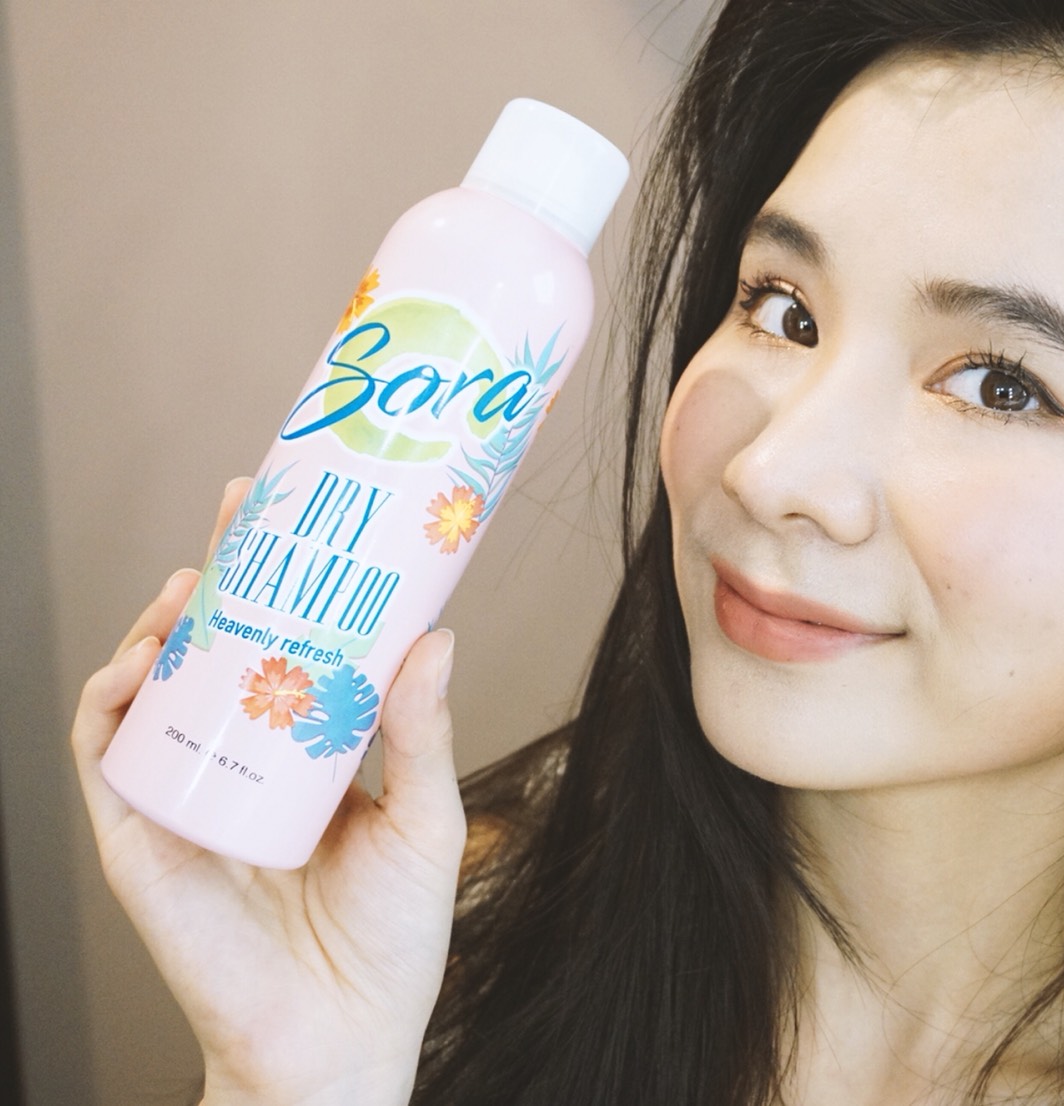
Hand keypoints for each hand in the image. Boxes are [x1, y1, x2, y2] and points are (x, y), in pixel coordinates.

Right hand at [72, 479, 466, 1105]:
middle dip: (219, 574)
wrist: (340, 1039)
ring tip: (190, 580)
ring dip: (160, 623)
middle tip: (241, 509)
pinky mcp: (142, 837)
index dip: (286, 581)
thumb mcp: (423, 820)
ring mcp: (188, 795)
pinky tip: (143, 658)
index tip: (301, 512)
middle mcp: (242, 763)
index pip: (287, 647)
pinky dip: (113, 699)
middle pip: (216, 649)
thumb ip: (421, 735)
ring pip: (155, 688)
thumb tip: (438, 636)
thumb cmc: (392, 940)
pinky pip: (108, 755)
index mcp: (306, 754)